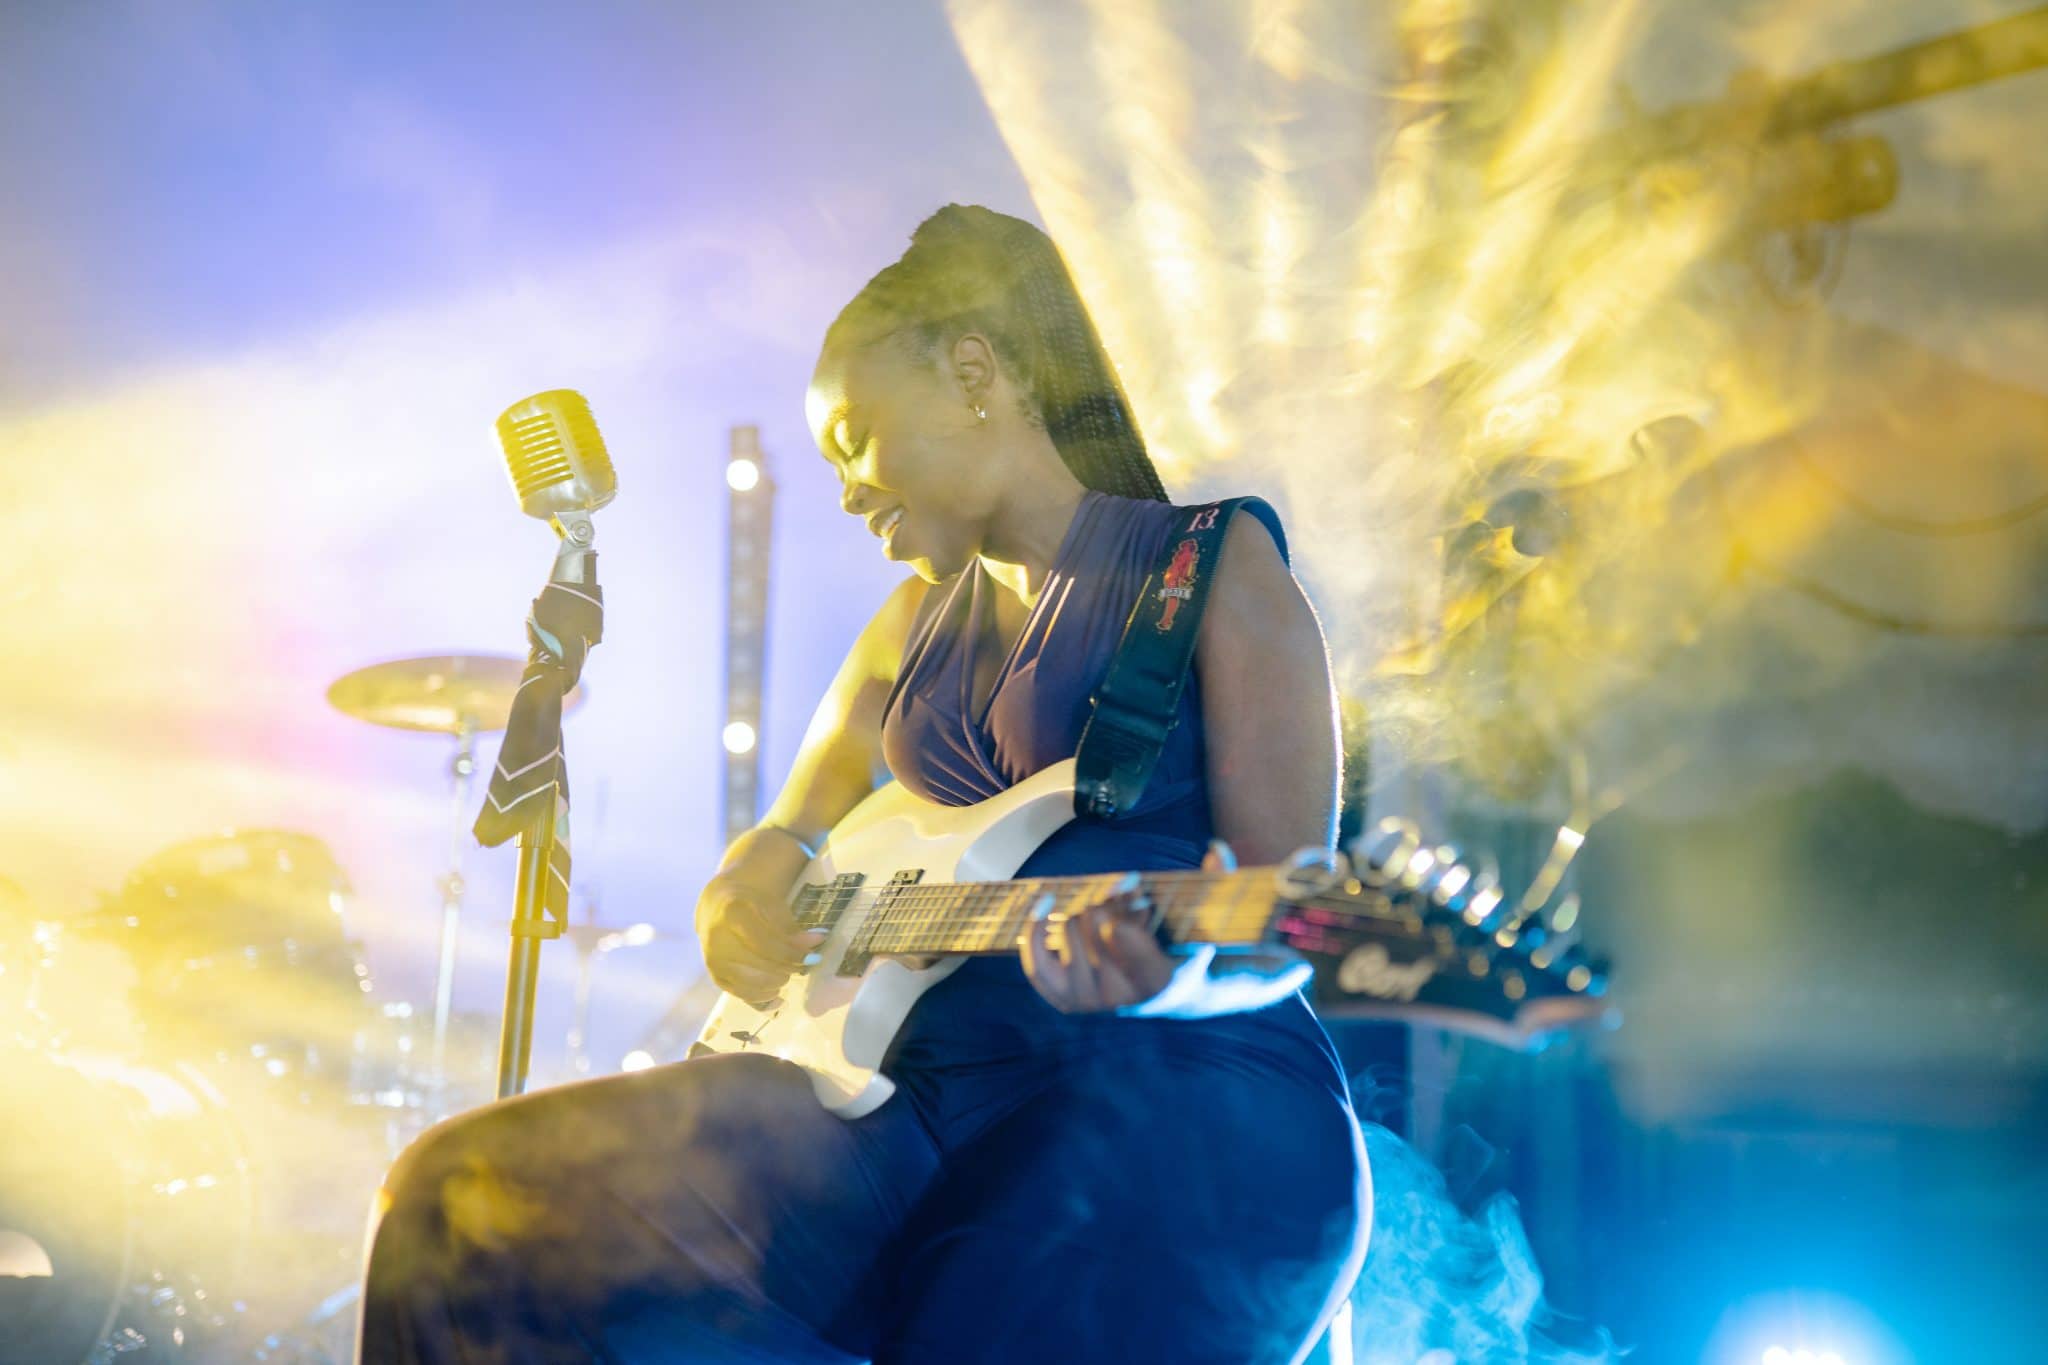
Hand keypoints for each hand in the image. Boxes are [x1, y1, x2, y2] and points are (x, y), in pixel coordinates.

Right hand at [694, 837, 825, 1009]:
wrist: (718, 908)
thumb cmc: (751, 905)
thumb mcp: (773, 907)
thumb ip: (792, 927)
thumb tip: (818, 940)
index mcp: (732, 914)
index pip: (766, 942)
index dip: (792, 954)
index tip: (812, 957)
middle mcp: (717, 939)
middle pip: (759, 965)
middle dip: (786, 969)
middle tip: (801, 966)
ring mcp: (713, 960)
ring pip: (750, 983)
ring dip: (776, 983)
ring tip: (787, 974)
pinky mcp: (715, 976)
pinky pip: (741, 994)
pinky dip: (762, 998)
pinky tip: (778, 994)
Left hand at [1021, 839, 1308, 1017]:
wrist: (1184, 991)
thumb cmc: (1195, 946)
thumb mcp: (1214, 918)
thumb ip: (1217, 883)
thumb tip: (1217, 848)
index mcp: (1157, 980)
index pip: (1115, 931)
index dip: (1121, 900)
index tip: (1136, 887)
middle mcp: (1121, 997)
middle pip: (1089, 923)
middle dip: (1108, 901)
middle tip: (1127, 899)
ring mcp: (1092, 1002)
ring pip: (1066, 932)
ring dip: (1086, 910)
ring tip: (1108, 908)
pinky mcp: (1071, 1002)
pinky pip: (1038, 968)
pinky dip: (1034, 933)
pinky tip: (1043, 903)